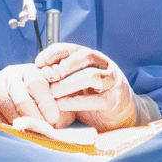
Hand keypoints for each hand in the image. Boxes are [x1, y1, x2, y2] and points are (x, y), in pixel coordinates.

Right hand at [0, 63, 74, 128]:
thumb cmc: (25, 92)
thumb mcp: (39, 89)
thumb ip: (52, 100)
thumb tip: (61, 118)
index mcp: (28, 71)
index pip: (38, 84)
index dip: (46, 102)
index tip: (54, 119)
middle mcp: (10, 75)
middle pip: (21, 98)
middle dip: (34, 116)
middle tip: (43, 130)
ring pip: (6, 108)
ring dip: (19, 124)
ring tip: (30, 135)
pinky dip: (4, 127)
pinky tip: (13, 134)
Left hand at [35, 43, 149, 131]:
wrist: (122, 113)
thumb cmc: (95, 96)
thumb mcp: (78, 81)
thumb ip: (63, 76)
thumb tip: (38, 72)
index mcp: (93, 58)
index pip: (73, 48)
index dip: (55, 52)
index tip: (38, 62)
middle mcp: (104, 66)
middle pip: (84, 57)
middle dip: (63, 65)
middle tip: (48, 76)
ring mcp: (111, 82)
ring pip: (91, 76)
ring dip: (68, 83)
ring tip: (53, 92)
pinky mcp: (113, 101)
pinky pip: (94, 100)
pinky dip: (74, 102)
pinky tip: (61, 105)